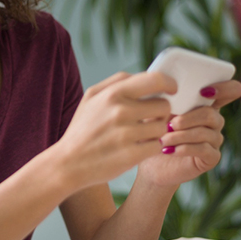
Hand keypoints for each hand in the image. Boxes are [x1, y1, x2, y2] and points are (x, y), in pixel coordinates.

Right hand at [53, 71, 175, 190]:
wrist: (68, 163)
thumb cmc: (83, 129)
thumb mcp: (91, 97)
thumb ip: (117, 82)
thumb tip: (144, 76)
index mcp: (112, 94)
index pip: (155, 79)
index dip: (169, 83)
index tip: (171, 89)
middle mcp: (120, 111)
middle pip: (164, 106)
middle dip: (161, 112)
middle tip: (150, 118)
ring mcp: (126, 134)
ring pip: (162, 127)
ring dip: (156, 132)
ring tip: (140, 135)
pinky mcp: (131, 155)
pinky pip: (157, 146)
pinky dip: (151, 147)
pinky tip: (138, 147)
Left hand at [136, 80, 240, 187]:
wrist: (150, 162)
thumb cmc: (154, 132)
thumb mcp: (156, 112)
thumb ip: (165, 98)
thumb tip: (165, 88)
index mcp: (204, 104)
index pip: (230, 91)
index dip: (226, 88)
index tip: (204, 91)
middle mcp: (214, 121)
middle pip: (212, 114)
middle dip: (188, 119)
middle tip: (170, 125)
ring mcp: (215, 140)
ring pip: (205, 133)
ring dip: (181, 136)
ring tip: (163, 140)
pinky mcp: (212, 157)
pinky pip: (204, 149)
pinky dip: (185, 148)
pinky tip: (170, 150)